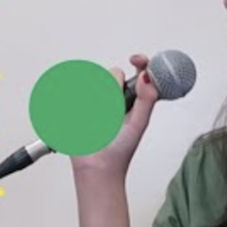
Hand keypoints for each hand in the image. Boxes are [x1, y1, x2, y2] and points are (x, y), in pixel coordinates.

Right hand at [69, 54, 159, 173]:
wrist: (96, 166)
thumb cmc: (119, 150)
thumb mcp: (139, 123)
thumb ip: (147, 99)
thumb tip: (148, 76)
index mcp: (135, 99)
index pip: (140, 72)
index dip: (140, 62)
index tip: (136, 60)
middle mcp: (116, 97)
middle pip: (115, 74)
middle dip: (114, 87)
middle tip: (115, 107)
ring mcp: (97, 100)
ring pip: (96, 81)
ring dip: (100, 100)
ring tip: (101, 119)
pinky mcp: (79, 104)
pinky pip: (78, 91)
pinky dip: (83, 104)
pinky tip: (87, 118)